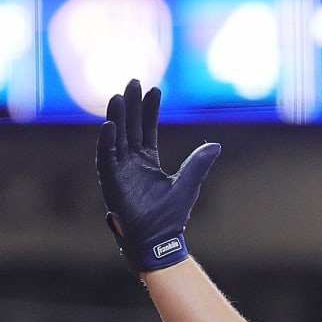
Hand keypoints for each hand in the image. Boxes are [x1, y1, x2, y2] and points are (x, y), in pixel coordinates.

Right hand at [96, 79, 220, 272]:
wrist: (160, 240)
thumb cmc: (171, 215)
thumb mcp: (188, 182)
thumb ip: (198, 163)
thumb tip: (215, 144)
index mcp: (147, 161)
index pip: (147, 129)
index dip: (150, 110)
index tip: (154, 89)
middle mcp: (131, 163)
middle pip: (130, 127)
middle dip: (132, 105)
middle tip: (133, 81)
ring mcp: (119, 171)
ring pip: (116, 138)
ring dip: (117, 118)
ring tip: (120, 97)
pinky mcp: (111, 183)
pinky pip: (106, 158)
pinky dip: (107, 142)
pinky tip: (109, 125)